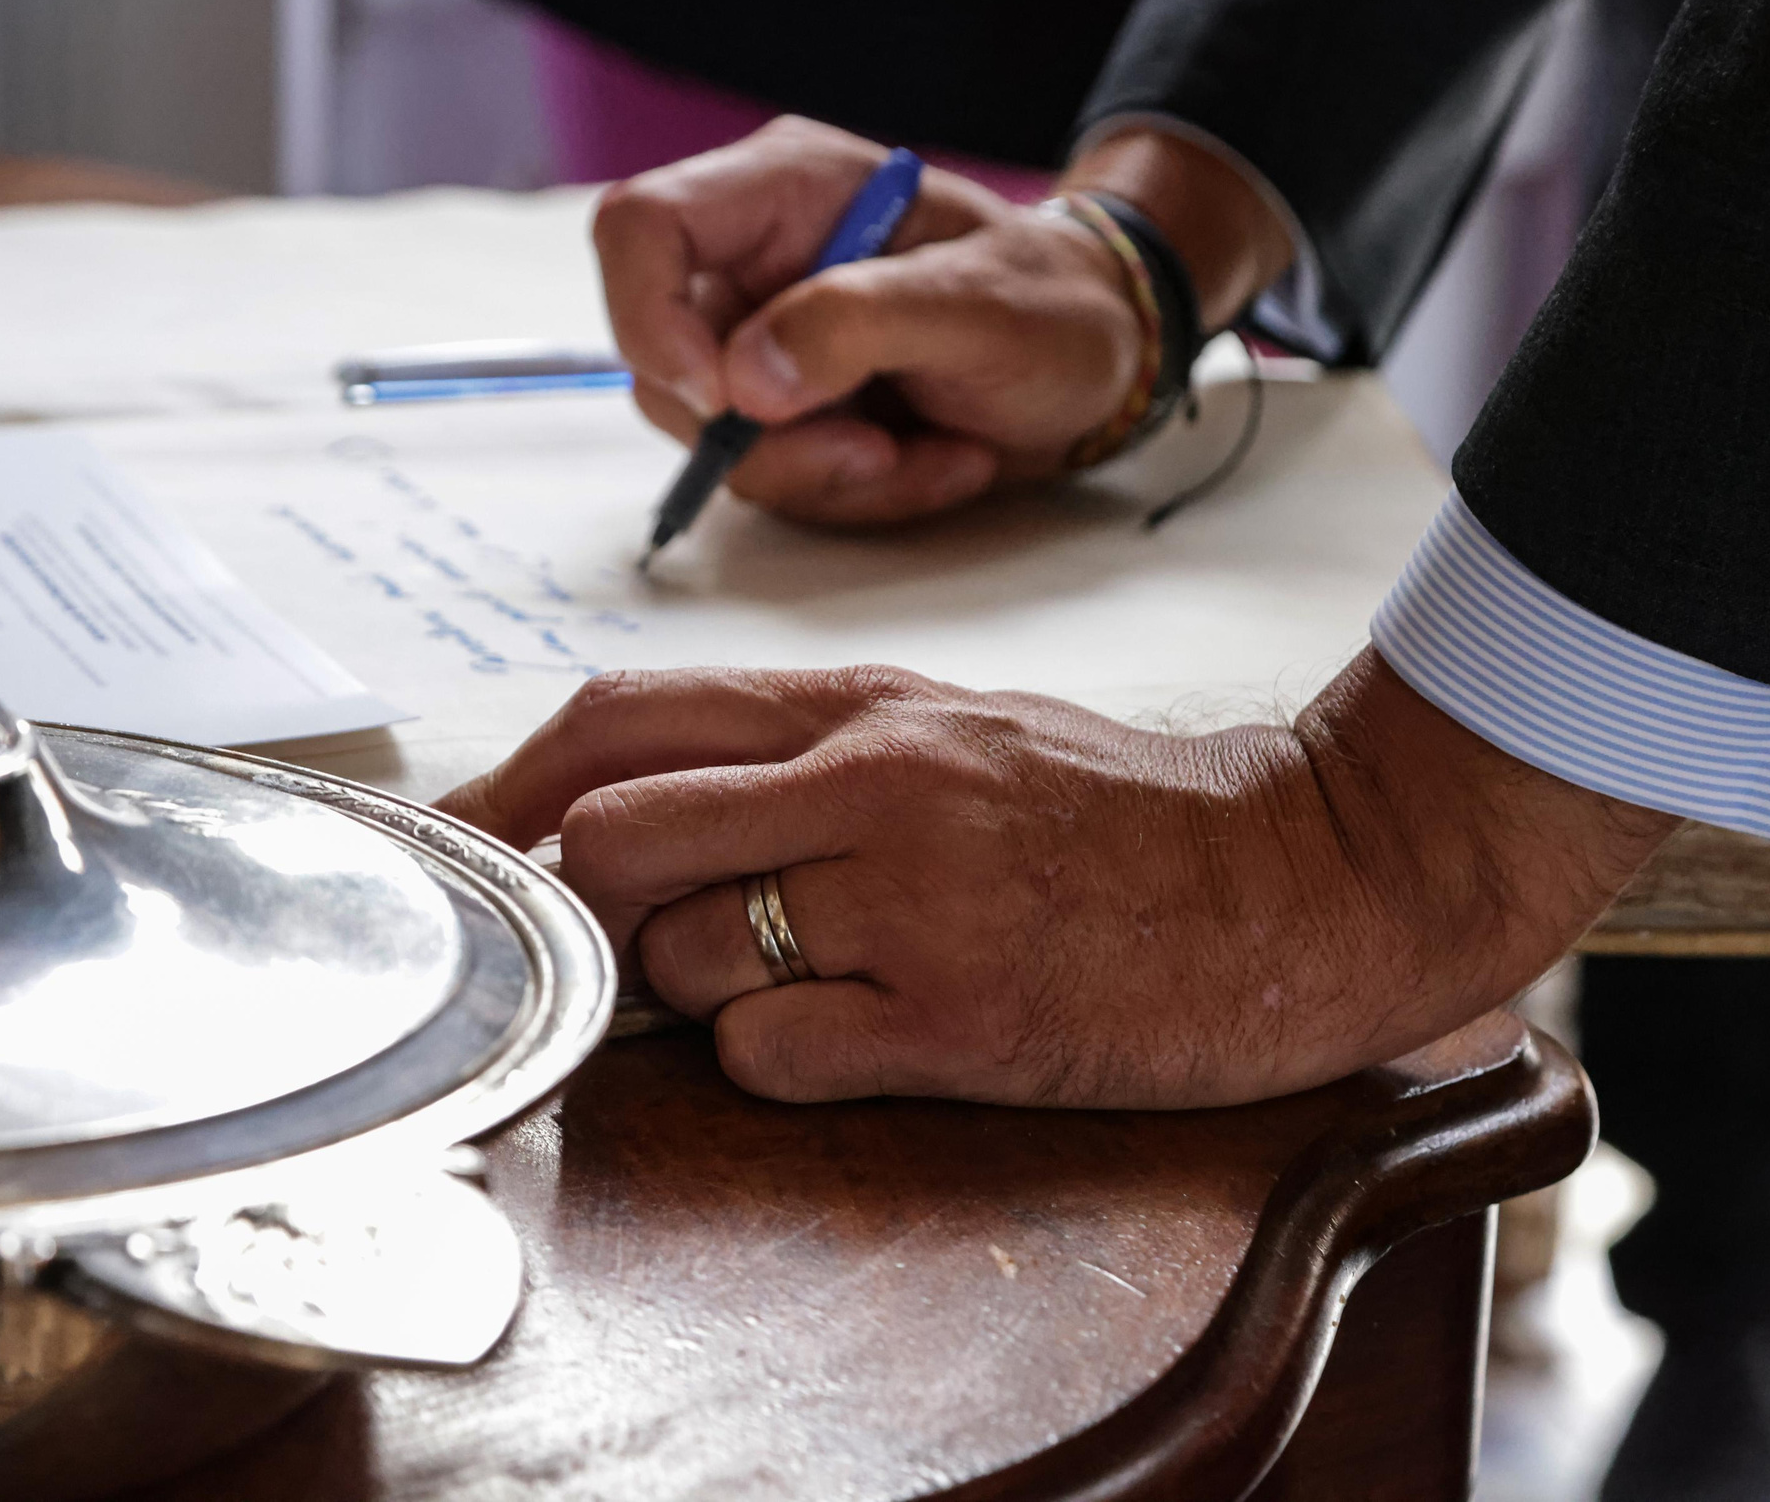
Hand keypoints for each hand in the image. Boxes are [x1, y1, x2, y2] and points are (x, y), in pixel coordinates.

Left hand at [439, 652, 1671, 1108]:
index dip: (508, 786)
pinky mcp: (960, 1022)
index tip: (467, 844)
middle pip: (610, 839)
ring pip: (679, 960)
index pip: (617, 716)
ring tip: (790, 990)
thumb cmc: (1120, 810)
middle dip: (587, 911)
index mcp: (858, 706)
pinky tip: (850, 1041)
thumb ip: (800, 750)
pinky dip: (773, 1064)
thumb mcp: (953, 726)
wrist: (1302, 876)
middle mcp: (867, 786)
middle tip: (632, 947)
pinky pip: (770, 1057)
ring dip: (692, 997)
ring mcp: (910, 904)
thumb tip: (638, 795)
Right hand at [591, 116, 1294, 526]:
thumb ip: (857, 324)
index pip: (639, 228)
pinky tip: (935, 461)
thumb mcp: (979, 304)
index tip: (723, 399)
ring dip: (827, 475)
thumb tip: (742, 381)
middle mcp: (754, 262)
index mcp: (785, 190)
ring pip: (715, 441)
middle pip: (664, 362)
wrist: (1102, 360)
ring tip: (934, 451)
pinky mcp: (784, 412)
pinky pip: (772, 480)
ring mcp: (762, 341)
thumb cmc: (1054, 305)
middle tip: (877, 448)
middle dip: (770, 437)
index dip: (646, 316)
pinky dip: (857, 493)